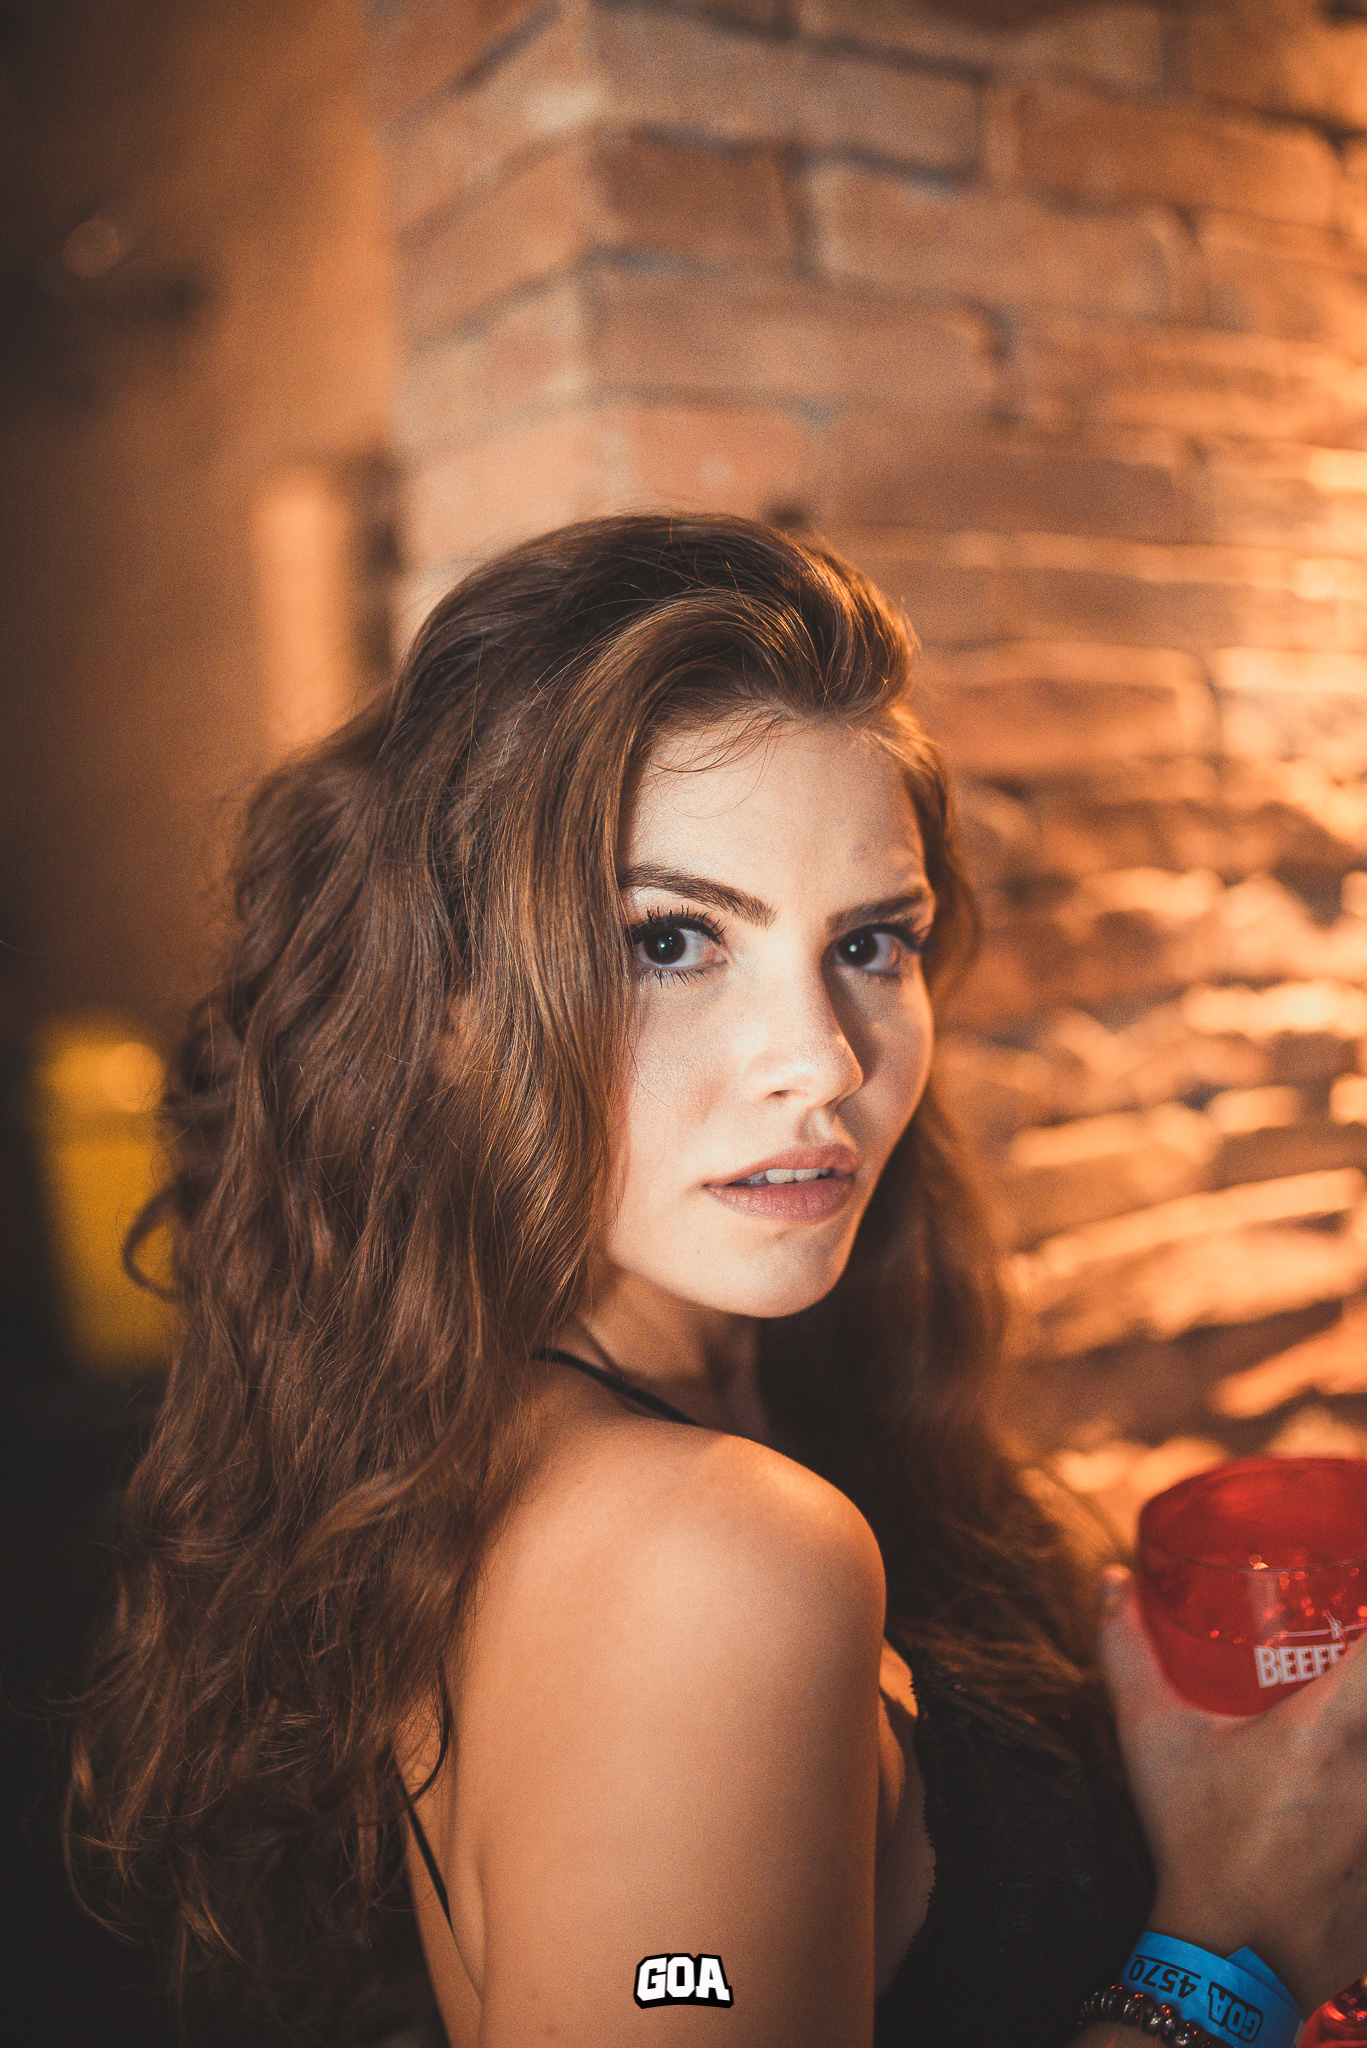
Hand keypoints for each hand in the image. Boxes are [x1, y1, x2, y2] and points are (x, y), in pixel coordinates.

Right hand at [1099, 1568, 1366, 2013]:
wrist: (1232, 1957)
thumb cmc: (1194, 1840)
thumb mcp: (1151, 1739)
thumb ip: (1127, 1653)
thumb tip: (1113, 1582)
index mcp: (1324, 1729)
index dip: (1362, 1617)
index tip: (1347, 1600)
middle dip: (1359, 1680)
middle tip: (1340, 1650)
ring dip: (1363, 1744)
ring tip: (1338, 1740)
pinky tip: (1341, 1803)